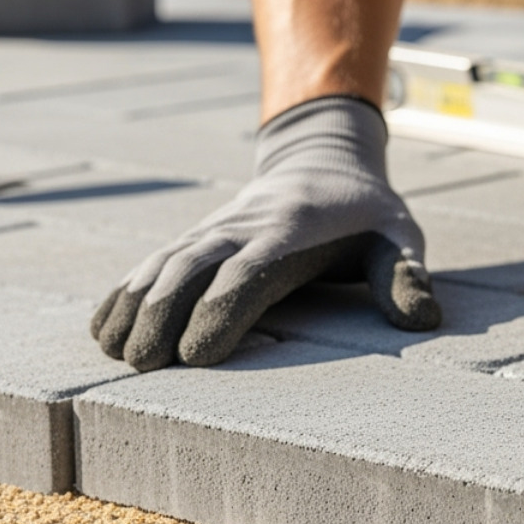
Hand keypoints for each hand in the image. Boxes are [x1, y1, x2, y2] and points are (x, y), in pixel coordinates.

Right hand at [91, 95, 440, 370]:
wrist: (323, 159)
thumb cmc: (365, 213)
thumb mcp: (398, 235)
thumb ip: (406, 273)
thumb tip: (422, 318)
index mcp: (290, 231)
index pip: (248, 271)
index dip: (220, 310)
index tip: (198, 354)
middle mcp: (241, 228)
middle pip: (191, 267)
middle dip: (162, 313)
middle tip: (144, 364)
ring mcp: (212, 231)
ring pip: (162, 262)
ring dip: (134, 304)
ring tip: (113, 350)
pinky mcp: (195, 238)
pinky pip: (151, 262)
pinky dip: (123, 292)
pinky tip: (102, 328)